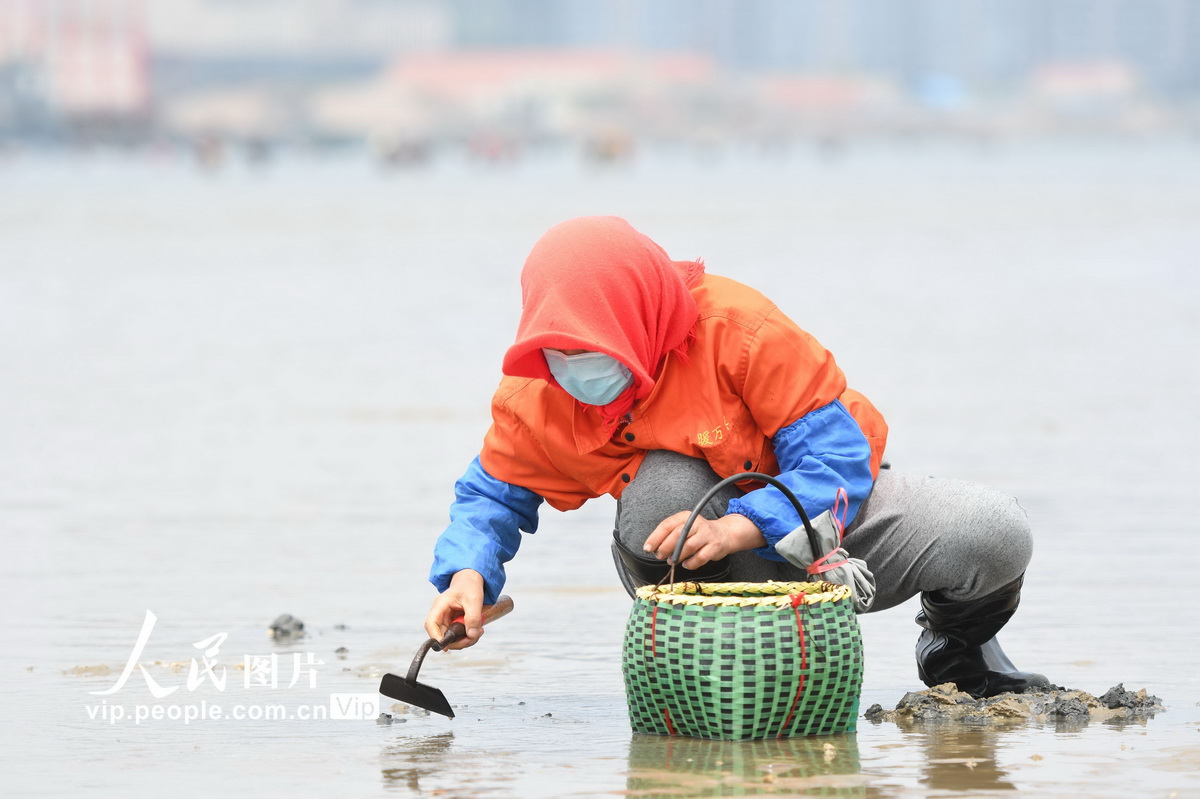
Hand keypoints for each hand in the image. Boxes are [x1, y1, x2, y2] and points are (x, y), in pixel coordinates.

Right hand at [424, 569, 484, 650]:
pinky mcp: (453, 624)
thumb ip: (473, 617)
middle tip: (473, 638)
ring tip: (479, 632)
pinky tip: (477, 630)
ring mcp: (446, 620)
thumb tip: (471, 635)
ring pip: (450, 638)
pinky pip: (457, 636)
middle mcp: (440, 614)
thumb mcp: (474, 600)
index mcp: (440, 605)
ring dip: (464, 640)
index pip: (431, 624)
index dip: (435, 637)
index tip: (445, 646)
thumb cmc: (470, 587)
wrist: (471, 582)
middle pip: (441, 635)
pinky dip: (467, 637)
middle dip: (457, 641)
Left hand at [642, 512, 765, 570]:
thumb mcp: (684, 527)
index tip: (647, 548)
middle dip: (665, 547)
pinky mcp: (715, 546)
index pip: (667, 525)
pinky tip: (686, 564)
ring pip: (689, 546)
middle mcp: (697, 523)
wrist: (724, 533)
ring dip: (677, 556)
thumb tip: (653, 548)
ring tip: (671, 561)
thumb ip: (670, 535)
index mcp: (685, 516)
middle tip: (659, 556)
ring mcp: (707, 534)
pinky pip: (700, 557)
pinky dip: (691, 563)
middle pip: (678, 534)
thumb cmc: (698, 533)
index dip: (655, 537)